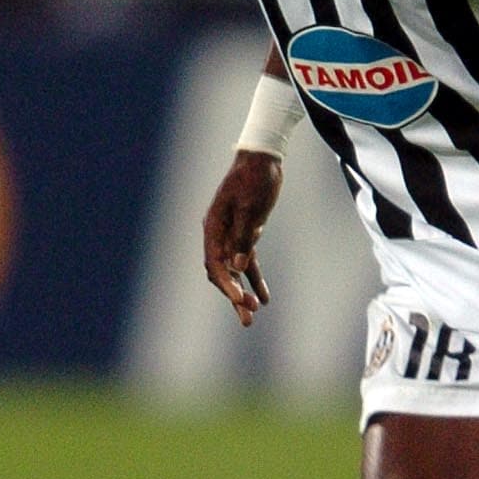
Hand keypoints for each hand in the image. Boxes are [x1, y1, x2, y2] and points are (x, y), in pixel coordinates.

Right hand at [202, 150, 282, 325]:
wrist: (263, 159)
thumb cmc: (255, 178)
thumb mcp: (251, 207)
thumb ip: (243, 237)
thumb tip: (237, 266)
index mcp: (214, 226)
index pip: (215, 263)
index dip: (226, 284)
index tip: (240, 300)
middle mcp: (218, 234)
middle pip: (221, 272)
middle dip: (233, 295)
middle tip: (247, 318)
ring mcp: (231, 235)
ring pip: (234, 271)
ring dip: (243, 292)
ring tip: (253, 315)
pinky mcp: (246, 234)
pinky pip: (247, 262)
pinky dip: (255, 279)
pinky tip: (264, 298)